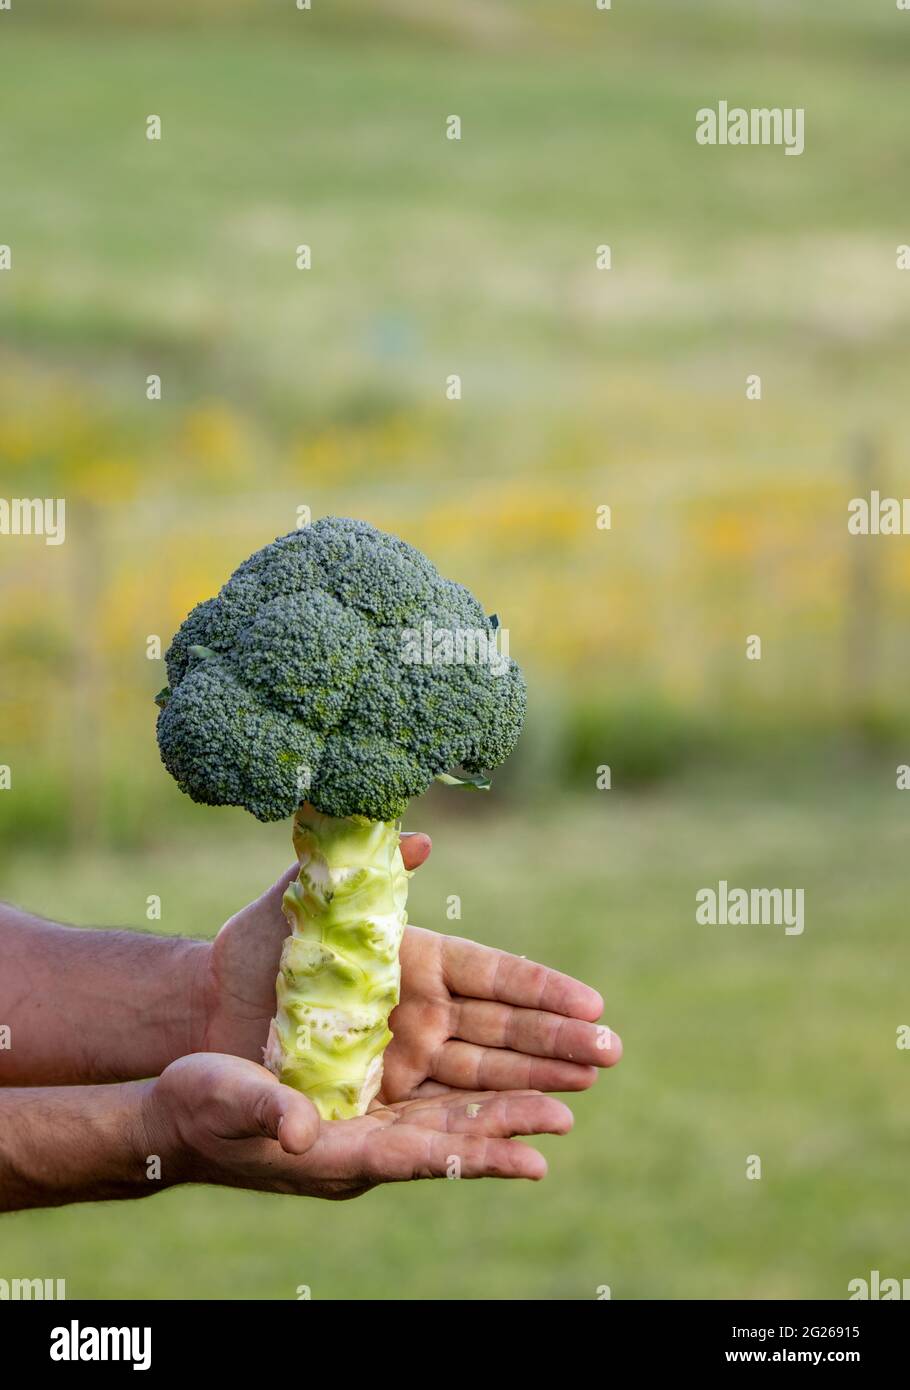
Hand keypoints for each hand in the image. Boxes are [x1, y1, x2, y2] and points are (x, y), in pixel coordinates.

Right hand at [143, 1053, 571, 1198]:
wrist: (179, 1115)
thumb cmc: (198, 1107)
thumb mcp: (228, 1102)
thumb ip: (267, 1113)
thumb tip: (300, 1131)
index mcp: (337, 1155)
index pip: (420, 1157)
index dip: (475, 1155)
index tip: (532, 1157)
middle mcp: (362, 1147)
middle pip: (447, 1140)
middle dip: (504, 1128)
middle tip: (564, 1116)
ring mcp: (363, 1129)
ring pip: (444, 1120)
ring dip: (496, 1113)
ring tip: (555, 1104)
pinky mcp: (358, 1110)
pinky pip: (424, 1105)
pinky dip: (464, 1101)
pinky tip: (498, 1090)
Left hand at [199, 834, 621, 1100]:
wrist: (205, 1009)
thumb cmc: (259, 943)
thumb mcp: (308, 898)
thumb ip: (364, 872)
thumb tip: (419, 841)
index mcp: (416, 959)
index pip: (493, 973)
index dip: (541, 988)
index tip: (590, 1000)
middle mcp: (423, 1011)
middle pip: (504, 1027)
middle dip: (558, 1040)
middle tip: (612, 1052)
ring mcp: (409, 1058)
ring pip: (487, 1073)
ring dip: (538, 1081)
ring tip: (589, 1086)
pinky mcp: (386, 1099)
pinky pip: (448, 1114)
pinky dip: (492, 1124)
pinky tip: (534, 1138)